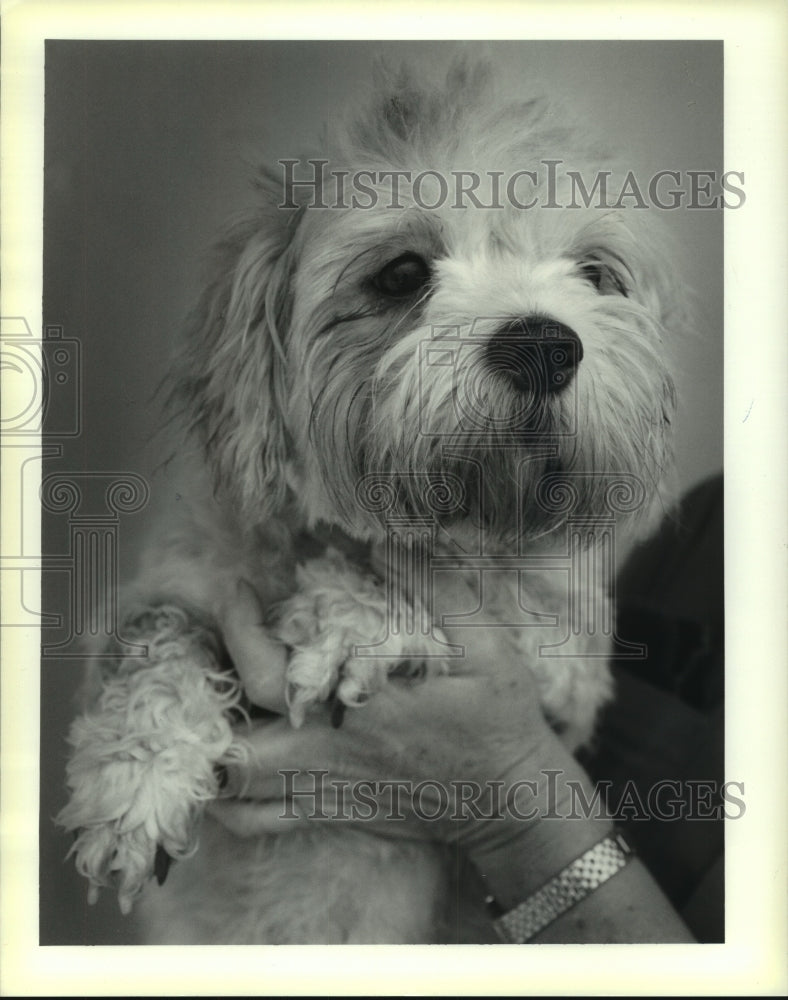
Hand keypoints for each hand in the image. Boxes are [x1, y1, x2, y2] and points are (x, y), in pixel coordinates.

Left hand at [207, 550, 557, 847]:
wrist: (511, 804)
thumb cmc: (499, 722)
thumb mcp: (488, 646)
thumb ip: (439, 590)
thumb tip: (381, 546)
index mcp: (362, 709)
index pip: (269, 676)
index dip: (239, 629)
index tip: (240, 589)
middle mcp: (329, 755)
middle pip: (231, 744)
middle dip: (208, 694)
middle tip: (220, 645)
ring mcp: (323, 791)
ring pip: (232, 787)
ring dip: (210, 741)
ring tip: (219, 691)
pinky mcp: (326, 812)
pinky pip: (253, 821)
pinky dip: (225, 795)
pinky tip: (231, 756)